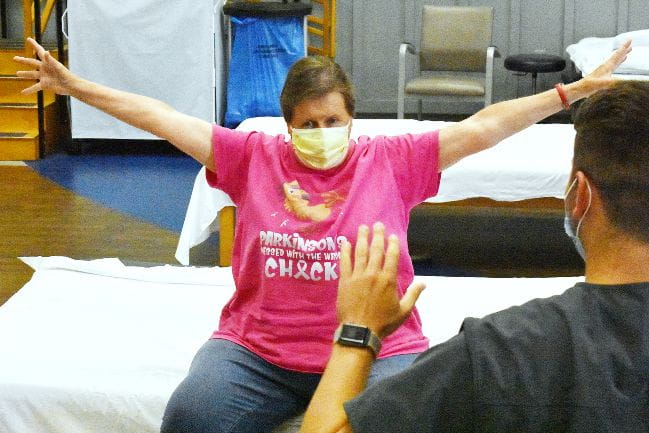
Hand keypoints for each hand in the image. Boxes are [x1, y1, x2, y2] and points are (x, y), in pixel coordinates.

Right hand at [13, 37, 74, 95]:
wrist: (71, 86)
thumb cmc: (67, 75)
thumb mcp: (58, 67)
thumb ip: (51, 60)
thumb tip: (46, 52)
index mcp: (48, 62)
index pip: (39, 51)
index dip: (34, 45)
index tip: (29, 39)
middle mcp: (44, 68)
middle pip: (31, 63)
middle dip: (23, 60)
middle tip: (15, 58)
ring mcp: (44, 77)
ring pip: (31, 75)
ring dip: (24, 74)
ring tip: (17, 73)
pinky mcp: (45, 85)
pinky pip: (35, 87)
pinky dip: (29, 90)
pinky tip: (23, 92)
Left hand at [337, 223, 424, 338]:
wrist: (360, 332)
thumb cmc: (383, 323)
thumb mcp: (403, 311)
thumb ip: (413, 295)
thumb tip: (424, 283)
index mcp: (388, 280)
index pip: (392, 256)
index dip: (393, 244)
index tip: (393, 235)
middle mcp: (373, 274)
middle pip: (376, 250)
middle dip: (377, 235)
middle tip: (378, 224)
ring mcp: (357, 276)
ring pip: (360, 252)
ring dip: (362, 238)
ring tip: (363, 227)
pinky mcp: (344, 281)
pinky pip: (344, 262)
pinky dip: (345, 251)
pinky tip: (345, 242)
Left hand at [580, 39, 632, 95]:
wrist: (580, 89)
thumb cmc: (589, 86)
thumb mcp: (599, 84)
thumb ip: (605, 82)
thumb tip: (612, 80)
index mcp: (606, 67)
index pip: (617, 55)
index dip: (624, 48)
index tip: (629, 40)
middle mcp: (606, 66)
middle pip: (617, 55)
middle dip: (624, 49)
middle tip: (630, 42)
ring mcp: (605, 70)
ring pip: (616, 59)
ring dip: (622, 54)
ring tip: (629, 50)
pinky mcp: (604, 73)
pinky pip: (614, 65)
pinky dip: (619, 61)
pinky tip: (621, 60)